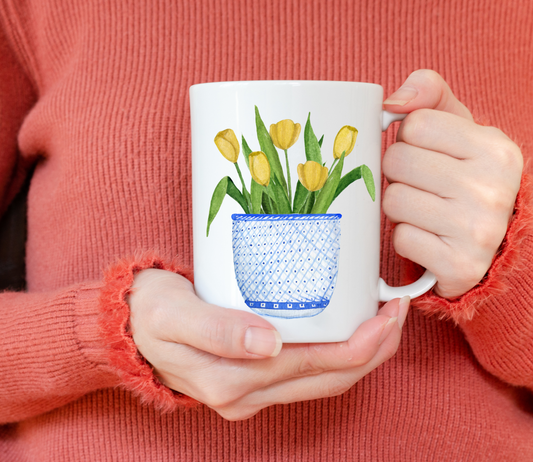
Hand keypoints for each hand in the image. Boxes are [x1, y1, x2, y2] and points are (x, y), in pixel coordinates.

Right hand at [127, 268, 409, 420]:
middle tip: (397, 311)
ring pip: (322, 380)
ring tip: (383, 319)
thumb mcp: (175, 312)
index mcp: (232, 380)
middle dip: (372, 349)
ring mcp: (251, 391)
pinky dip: (334, 353)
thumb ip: (217, 329)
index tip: (388, 313)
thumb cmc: (151, 312)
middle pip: (329, 379)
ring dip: (359, 353)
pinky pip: (305, 373)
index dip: (360, 344)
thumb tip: (268, 343)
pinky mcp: (251, 378)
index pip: (315, 366)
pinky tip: (346, 328)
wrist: (129, 327)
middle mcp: (247, 394)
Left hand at [382, 69, 522, 298]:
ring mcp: (479, 231)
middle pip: (397, 161)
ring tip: (424, 210)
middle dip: (398, 173)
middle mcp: (493, 189)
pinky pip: (401, 239)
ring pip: (393, 201)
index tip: (427, 154)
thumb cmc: (465, 176)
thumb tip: (392, 102)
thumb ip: (430, 94)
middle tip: (421, 184)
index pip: (413, 125)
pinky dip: (407, 238)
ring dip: (399, 207)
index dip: (410, 139)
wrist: (491, 242)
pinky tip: (429, 237)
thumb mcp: (459, 128)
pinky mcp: (461, 266)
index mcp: (496, 149)